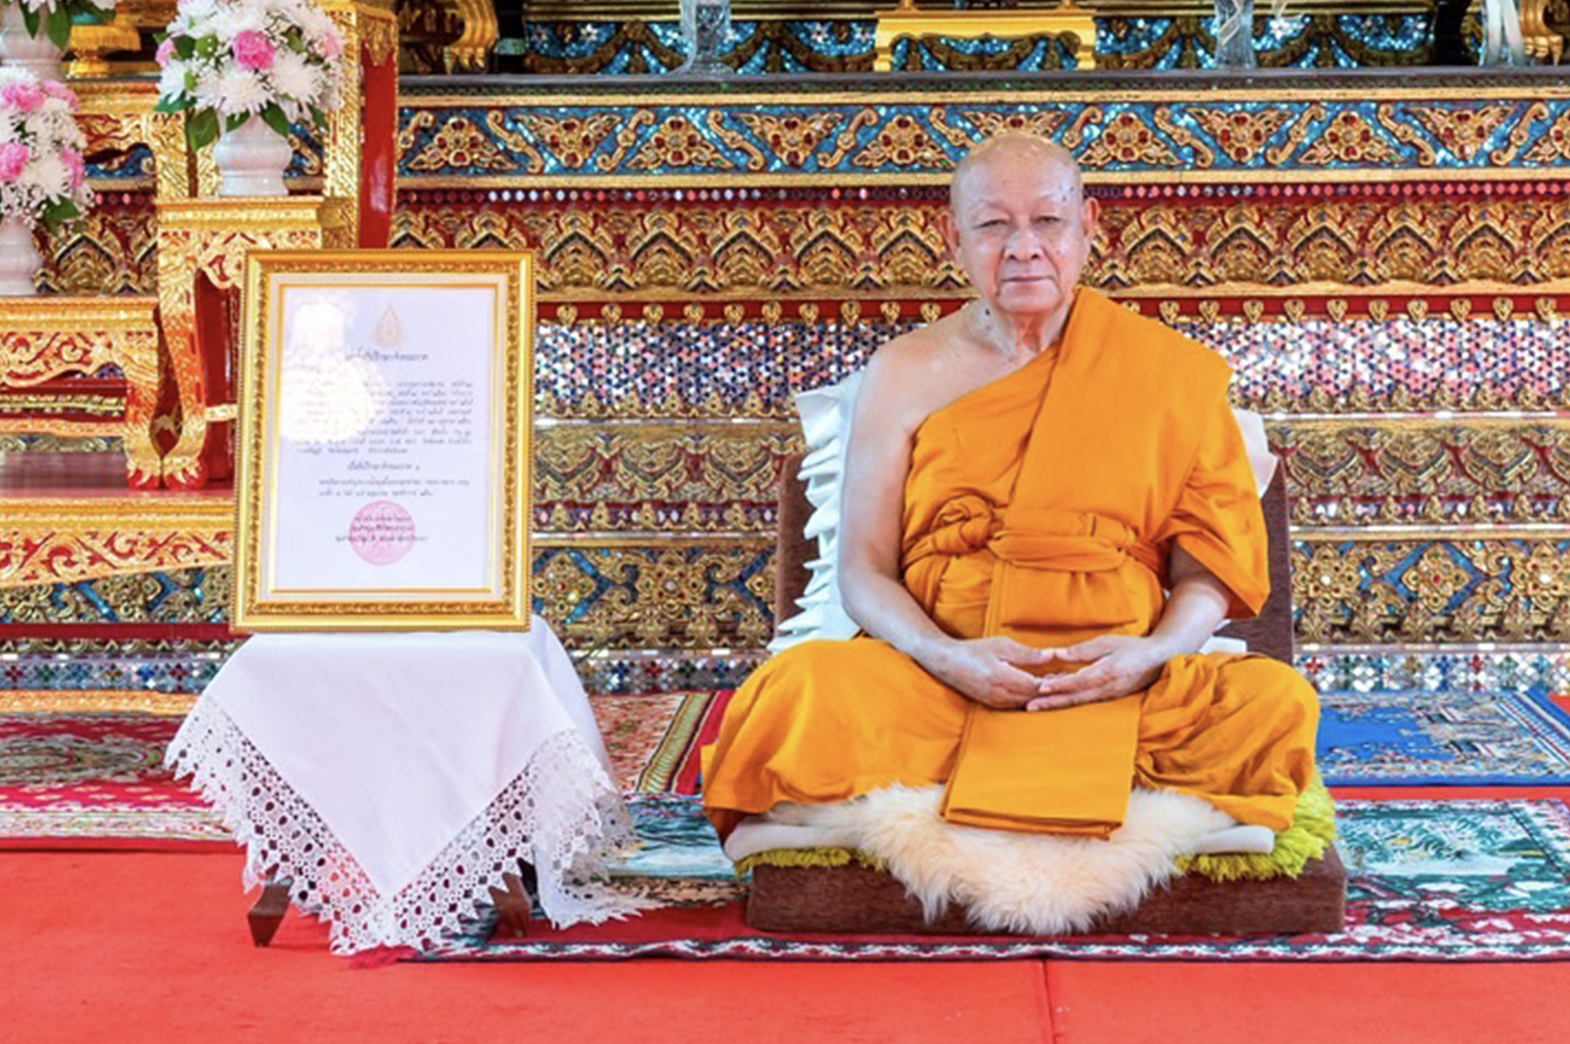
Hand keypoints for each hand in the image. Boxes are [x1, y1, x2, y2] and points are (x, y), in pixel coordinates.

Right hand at [921, 636, 1056, 709]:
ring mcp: (996, 702)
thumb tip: (1052, 655)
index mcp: (1002, 678)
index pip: (1036, 685)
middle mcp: (1000, 695)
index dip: (1054, 683)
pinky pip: (1018, 704)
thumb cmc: (974, 650)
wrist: (946, 663)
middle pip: (1034, 698)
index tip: (1069, 676)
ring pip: (1027, 703)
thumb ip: (1028, 654)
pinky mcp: (993, 704)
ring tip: (1057, 683)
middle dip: (1052, 691)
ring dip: (1042, 695)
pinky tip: (1038, 688)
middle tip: (1069, 681)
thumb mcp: (1002, 645)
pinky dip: (1030, 697)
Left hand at [1024, 635, 1172, 711]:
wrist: (1160, 660)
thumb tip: (1057, 654)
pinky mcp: (1109, 697)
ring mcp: (1109, 696)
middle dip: (1051, 703)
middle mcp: (1107, 688)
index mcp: (1107, 672)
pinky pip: (1086, 700)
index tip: (1041, 687)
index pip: (1078, 681)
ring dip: (1057, 704)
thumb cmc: (1133, 647)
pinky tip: (1055, 697)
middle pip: (1074, 698)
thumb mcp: (1107, 643)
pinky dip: (1069, 700)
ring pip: (1078, 702)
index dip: (1059, 685)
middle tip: (1029, 707)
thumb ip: (1082, 651)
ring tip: (1036, 705)